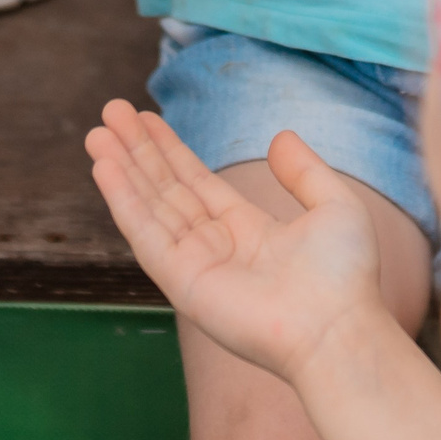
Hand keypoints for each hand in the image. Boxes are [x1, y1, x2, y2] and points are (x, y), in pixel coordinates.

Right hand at [88, 101, 389, 384]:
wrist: (338, 327)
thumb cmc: (344, 276)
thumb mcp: (333, 205)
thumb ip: (304, 171)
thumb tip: (280, 136)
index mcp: (247, 230)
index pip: (196, 182)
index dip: (169, 150)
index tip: (144, 117)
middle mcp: (215, 247)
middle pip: (166, 190)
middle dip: (137, 152)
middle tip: (110, 112)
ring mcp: (196, 266)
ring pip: (149, 208)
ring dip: (121, 169)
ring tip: (96, 133)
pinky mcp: (182, 284)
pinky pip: (146, 236)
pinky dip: (124, 201)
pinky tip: (105, 169)